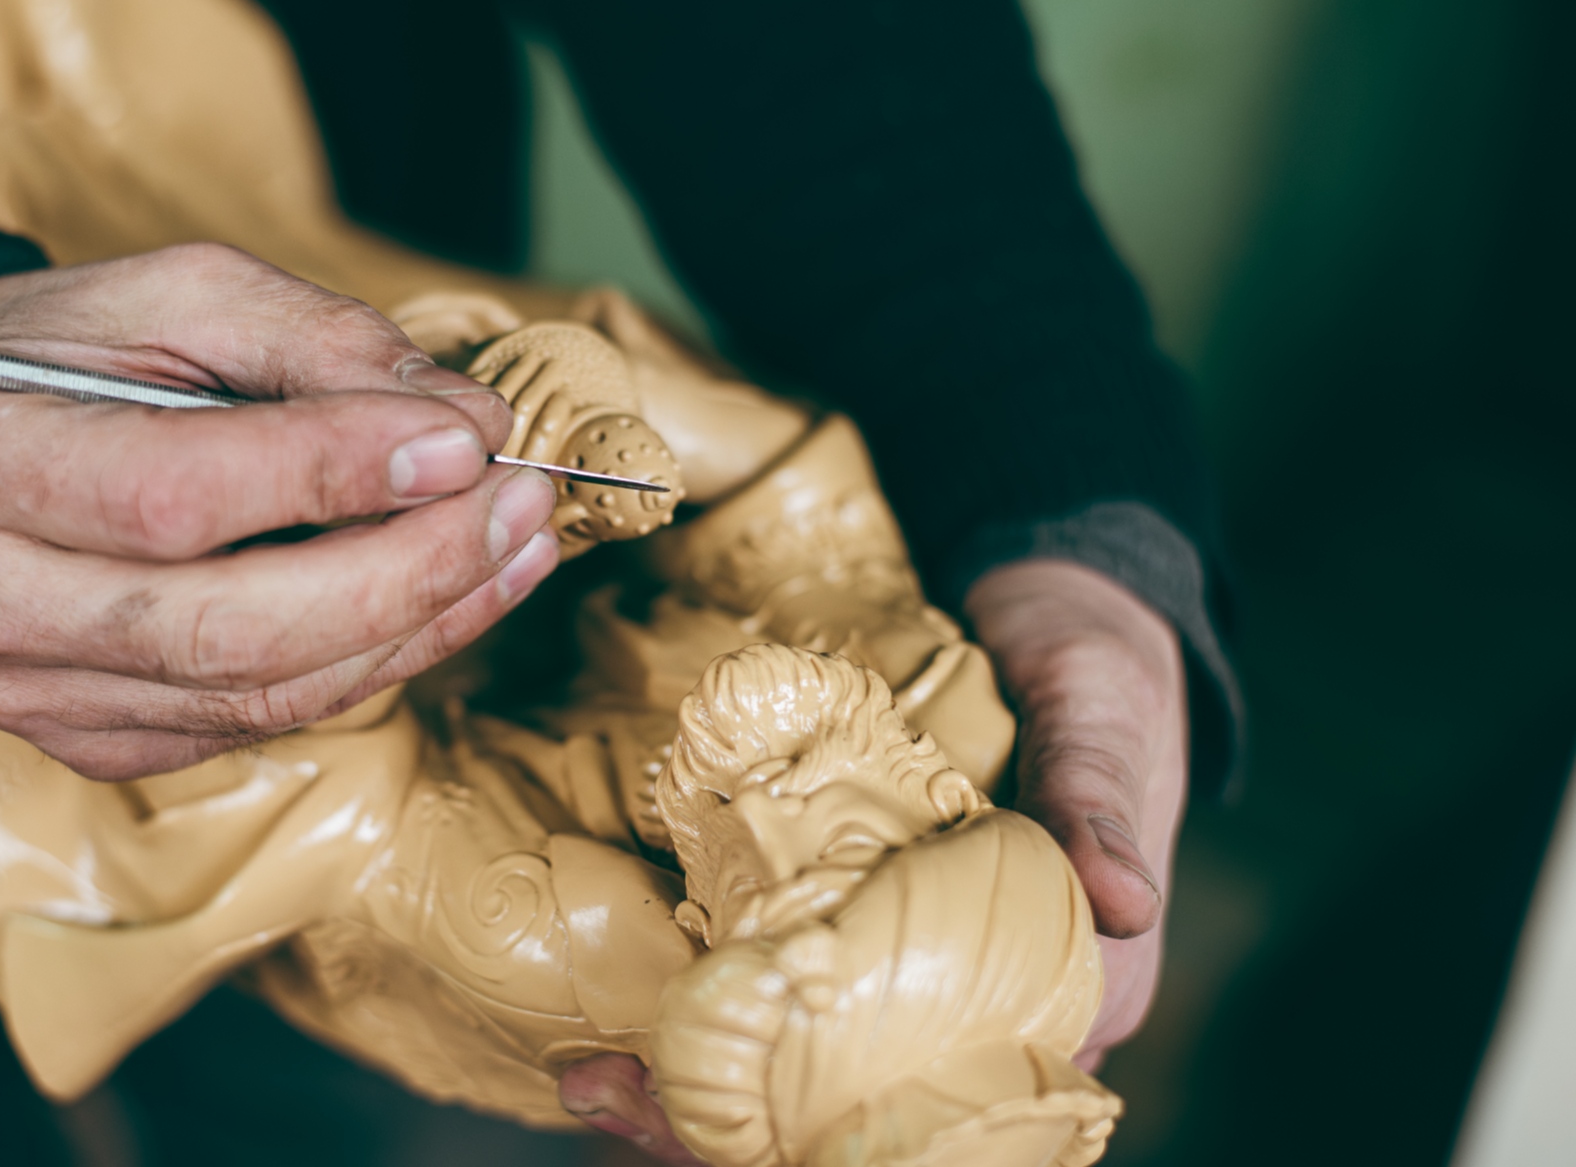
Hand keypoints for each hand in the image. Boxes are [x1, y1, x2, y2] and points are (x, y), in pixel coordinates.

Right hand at [0, 243, 559, 780]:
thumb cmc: (71, 351)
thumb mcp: (182, 294)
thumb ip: (322, 344)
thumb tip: (465, 423)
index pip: (172, 493)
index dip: (333, 474)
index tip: (464, 441)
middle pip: (227, 627)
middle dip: (406, 572)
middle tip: (518, 506)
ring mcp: (29, 690)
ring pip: (259, 692)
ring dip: (418, 625)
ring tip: (516, 547)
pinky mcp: (88, 738)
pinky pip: (258, 723)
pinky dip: (375, 663)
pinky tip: (450, 599)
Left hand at [557, 559, 1185, 1158]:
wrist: (1048, 608)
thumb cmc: (1097, 670)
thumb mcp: (1103, 710)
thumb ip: (1100, 796)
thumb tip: (1128, 903)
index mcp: (1073, 983)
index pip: (968, 1098)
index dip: (854, 1135)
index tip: (750, 1141)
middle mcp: (986, 993)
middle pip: (861, 1101)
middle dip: (740, 1128)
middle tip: (618, 1105)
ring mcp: (912, 954)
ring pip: (806, 1058)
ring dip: (702, 1084)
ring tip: (594, 1078)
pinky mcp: (854, 905)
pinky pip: (780, 971)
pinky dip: (705, 998)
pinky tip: (621, 1004)